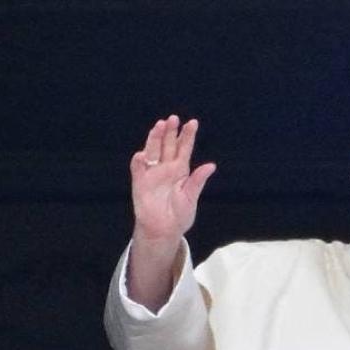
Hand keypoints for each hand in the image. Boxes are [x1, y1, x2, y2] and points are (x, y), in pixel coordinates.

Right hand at [130, 115, 216, 244]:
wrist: (163, 231)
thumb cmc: (179, 215)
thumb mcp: (191, 198)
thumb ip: (198, 181)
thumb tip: (211, 165)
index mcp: (181, 170)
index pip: (184, 149)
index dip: (187, 136)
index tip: (193, 123)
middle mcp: (166, 168)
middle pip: (168, 145)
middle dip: (170, 131)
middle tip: (173, 118)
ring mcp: (152, 174)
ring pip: (153, 150)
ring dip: (155, 138)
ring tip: (159, 126)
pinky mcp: (140, 182)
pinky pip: (138, 168)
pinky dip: (139, 160)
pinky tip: (143, 154)